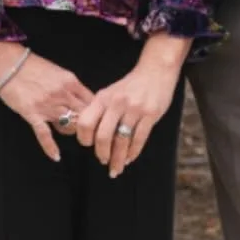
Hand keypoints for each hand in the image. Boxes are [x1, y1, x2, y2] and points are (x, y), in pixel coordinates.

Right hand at [0, 44, 93, 162]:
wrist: (9, 62)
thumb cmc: (33, 66)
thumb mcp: (58, 72)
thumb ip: (71, 87)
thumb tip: (82, 102)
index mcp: (71, 82)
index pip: (93, 102)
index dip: (98, 113)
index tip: (100, 121)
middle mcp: (62, 94)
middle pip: (85, 116)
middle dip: (90, 126)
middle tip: (92, 134)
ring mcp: (47, 105)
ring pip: (69, 125)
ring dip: (73, 132)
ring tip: (75, 136)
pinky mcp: (32, 113)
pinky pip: (44, 134)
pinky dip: (50, 147)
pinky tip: (56, 156)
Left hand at [75, 35, 188, 175]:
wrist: (155, 71)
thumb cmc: (130, 86)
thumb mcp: (110, 93)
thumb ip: (99, 111)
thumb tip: (89, 136)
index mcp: (103, 98)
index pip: (86, 123)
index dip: (84, 138)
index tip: (87, 146)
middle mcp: (117, 103)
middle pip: (103, 136)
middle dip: (102, 153)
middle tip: (103, 160)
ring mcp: (135, 109)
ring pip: (122, 141)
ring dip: (118, 159)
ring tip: (116, 168)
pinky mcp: (151, 114)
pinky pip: (139, 139)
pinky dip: (133, 153)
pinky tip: (129, 159)